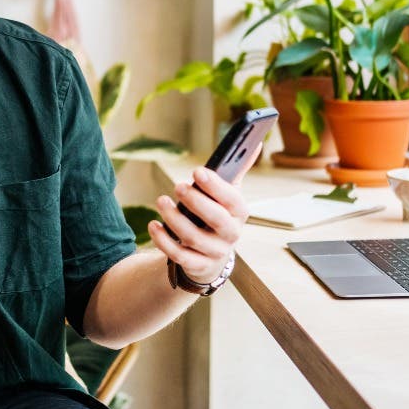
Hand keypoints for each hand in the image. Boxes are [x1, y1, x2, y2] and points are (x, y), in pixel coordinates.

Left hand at [148, 151, 256, 283]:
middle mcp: (231, 234)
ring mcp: (215, 252)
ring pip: (194, 238)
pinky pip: (179, 256)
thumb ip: (237, 170)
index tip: (198, 171)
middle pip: (216, 219)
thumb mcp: (228, 195)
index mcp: (239, 212)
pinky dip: (164, 241)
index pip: (232, 199)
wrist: (212, 254)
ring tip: (161, 201)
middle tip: (178, 186)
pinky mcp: (198, 265)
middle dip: (196, 202)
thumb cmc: (219, 214)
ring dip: (175, 219)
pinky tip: (153, 225)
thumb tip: (254, 143)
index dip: (216, 186)